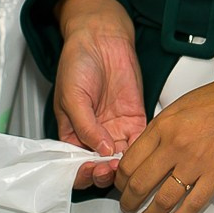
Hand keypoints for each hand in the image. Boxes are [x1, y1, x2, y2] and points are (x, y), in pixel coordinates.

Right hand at [53, 0, 147, 174]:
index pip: (76, 165)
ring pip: (121, 160)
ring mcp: (115, 129)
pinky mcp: (135, 120)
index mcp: (73, 134)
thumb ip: (84, 126)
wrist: (101, 38)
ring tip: (122, 160)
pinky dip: (141, 150)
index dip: (82, 173)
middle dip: (104, 173)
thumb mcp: (72, 96)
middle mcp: (94, 135)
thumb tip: (99, 151)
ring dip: (123, 166)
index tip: (90, 171)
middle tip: (108, 168)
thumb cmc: (77, 62)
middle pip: (100, 167)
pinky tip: (139, 149)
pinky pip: (140, 142)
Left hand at [116, 71, 213, 212]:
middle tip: (127, 207)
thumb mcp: (179, 106)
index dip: (120, 180)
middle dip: (129, 202)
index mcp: (163, 126)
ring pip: (163, 199)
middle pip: (140, 184)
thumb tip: (145, 152)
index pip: (130, 161)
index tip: (120, 186)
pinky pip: (193, 204)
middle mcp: (176, 145)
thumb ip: (160, 130)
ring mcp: (196, 162)